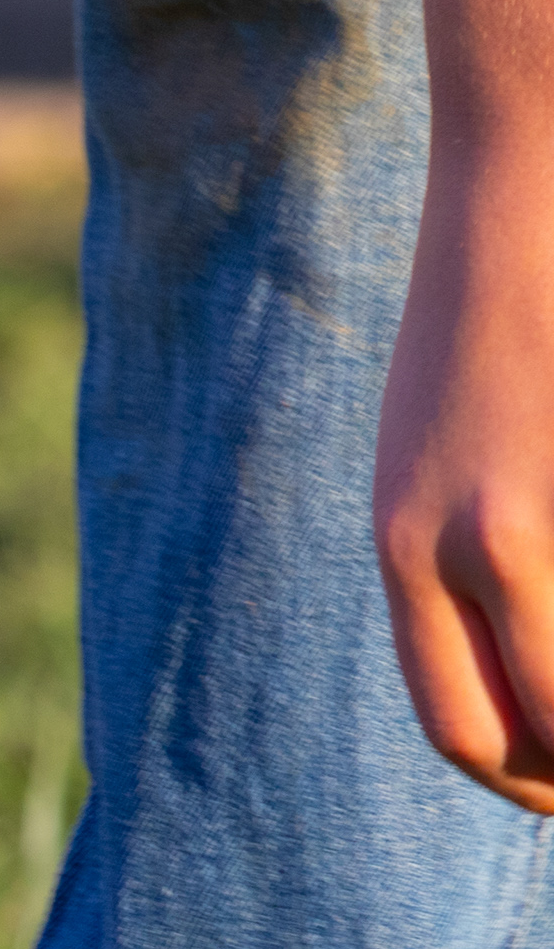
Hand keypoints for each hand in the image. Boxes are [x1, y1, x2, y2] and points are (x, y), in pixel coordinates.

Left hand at [376, 148, 553, 814]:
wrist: (529, 165)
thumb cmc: (496, 314)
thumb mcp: (442, 450)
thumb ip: (469, 556)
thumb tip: (533, 658)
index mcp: (409, 543)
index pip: (463, 728)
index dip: (529, 782)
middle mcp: (472, 538)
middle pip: (547, 729)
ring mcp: (547, 505)